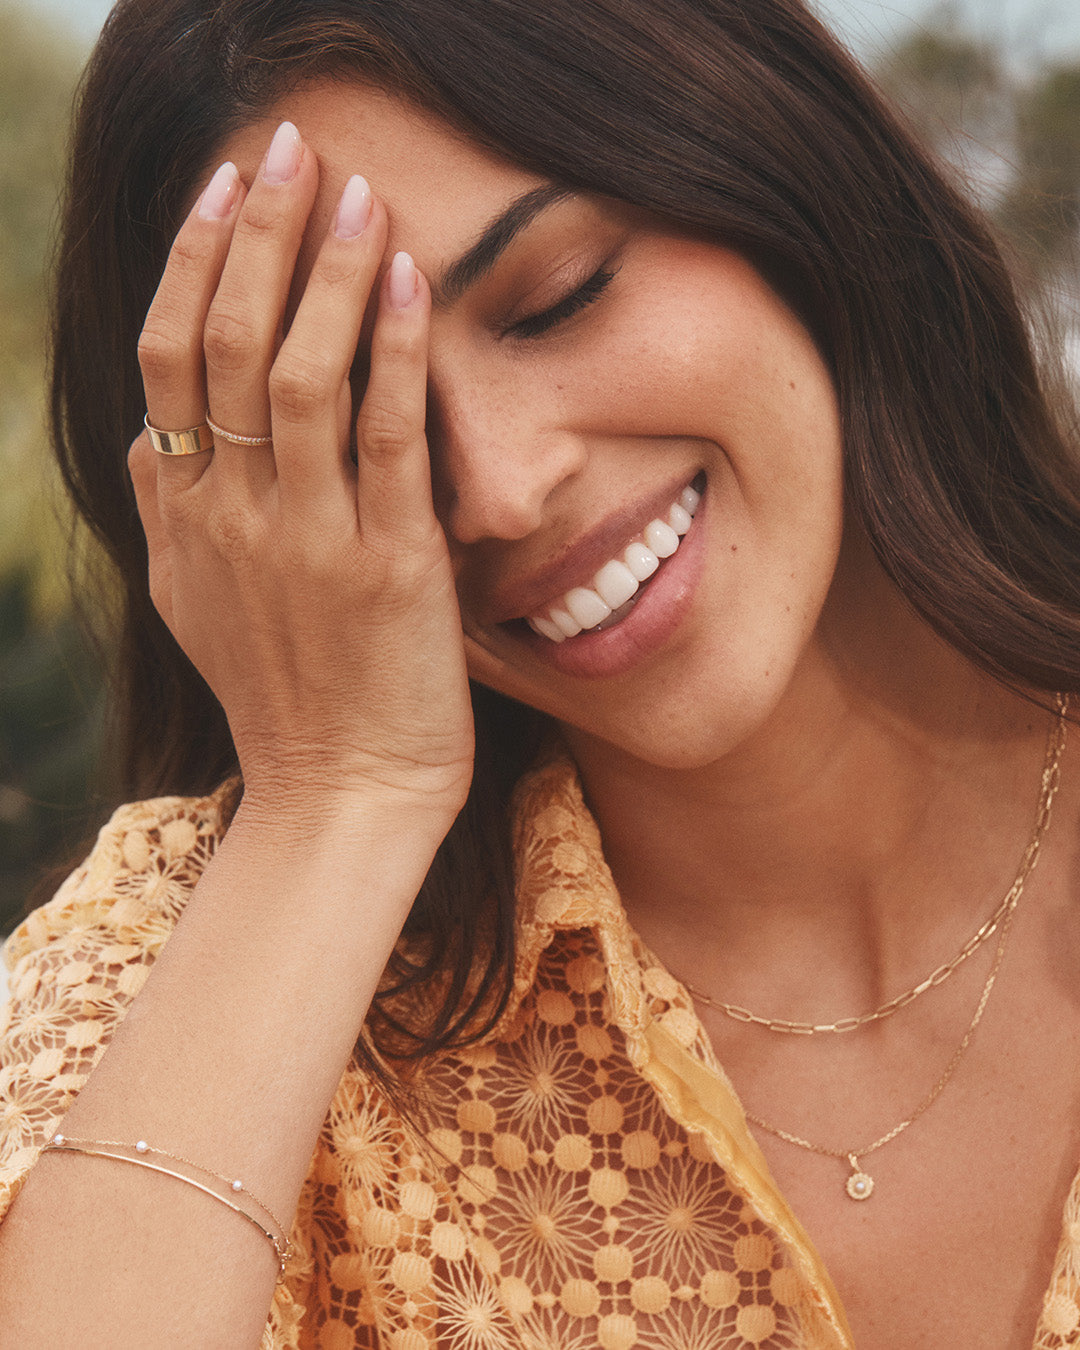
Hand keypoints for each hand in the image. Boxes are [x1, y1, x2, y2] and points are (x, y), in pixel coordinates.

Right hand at [129, 122, 473, 828]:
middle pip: (227, 344)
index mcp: (184, 518)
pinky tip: (409, 282)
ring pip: (301, 375)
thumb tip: (150, 438)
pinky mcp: (389, 566)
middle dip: (257, 233)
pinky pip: (384, 437)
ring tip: (355, 192)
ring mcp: (309, 541)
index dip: (194, 262)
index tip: (227, 189)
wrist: (341, 796)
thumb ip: (165, 517)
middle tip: (290, 148)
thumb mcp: (193, 607)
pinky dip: (395, 351)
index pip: (169, 360)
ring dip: (328, 271)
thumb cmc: (283, 700)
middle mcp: (233, 518)